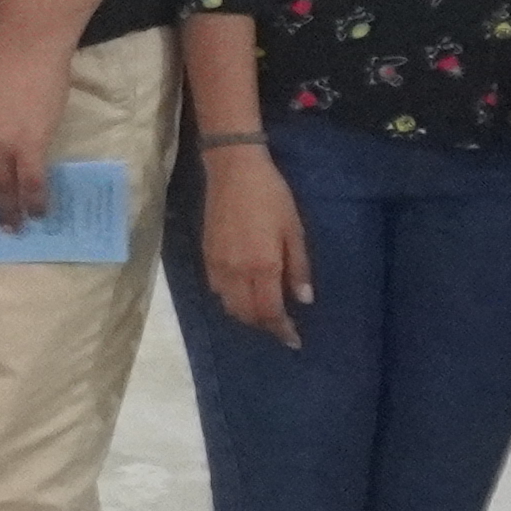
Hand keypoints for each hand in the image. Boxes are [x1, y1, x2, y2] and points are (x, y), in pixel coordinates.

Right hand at [198, 145, 309, 346]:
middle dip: (264, 325)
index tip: (294, 340)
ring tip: (263, 311)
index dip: (282, 330)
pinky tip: (243, 291)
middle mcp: (236, 272)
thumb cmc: (271, 196)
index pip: (270, 312)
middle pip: (247, 314)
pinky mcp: (206, 256)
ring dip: (246, 315)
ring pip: (229, 305)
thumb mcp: (294, 229)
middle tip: (281, 326)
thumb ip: (298, 268)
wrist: (233, 170)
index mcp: (262, 266)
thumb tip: (304, 300)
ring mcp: (218, 266)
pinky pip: (217, 290)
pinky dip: (231, 299)